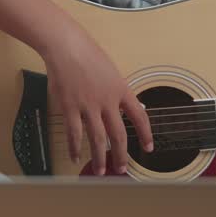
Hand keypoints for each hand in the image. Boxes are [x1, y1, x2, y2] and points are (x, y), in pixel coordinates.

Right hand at [41, 22, 152, 174]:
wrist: (66, 45)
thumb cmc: (86, 53)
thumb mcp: (110, 70)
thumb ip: (116, 89)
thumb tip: (121, 104)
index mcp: (121, 90)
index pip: (140, 116)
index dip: (146, 134)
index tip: (148, 147)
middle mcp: (107, 101)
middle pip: (119, 134)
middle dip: (121, 155)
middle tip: (122, 168)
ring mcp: (88, 106)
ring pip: (98, 139)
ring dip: (99, 157)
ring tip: (99, 170)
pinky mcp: (70, 107)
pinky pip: (74, 133)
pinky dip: (75, 147)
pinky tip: (76, 156)